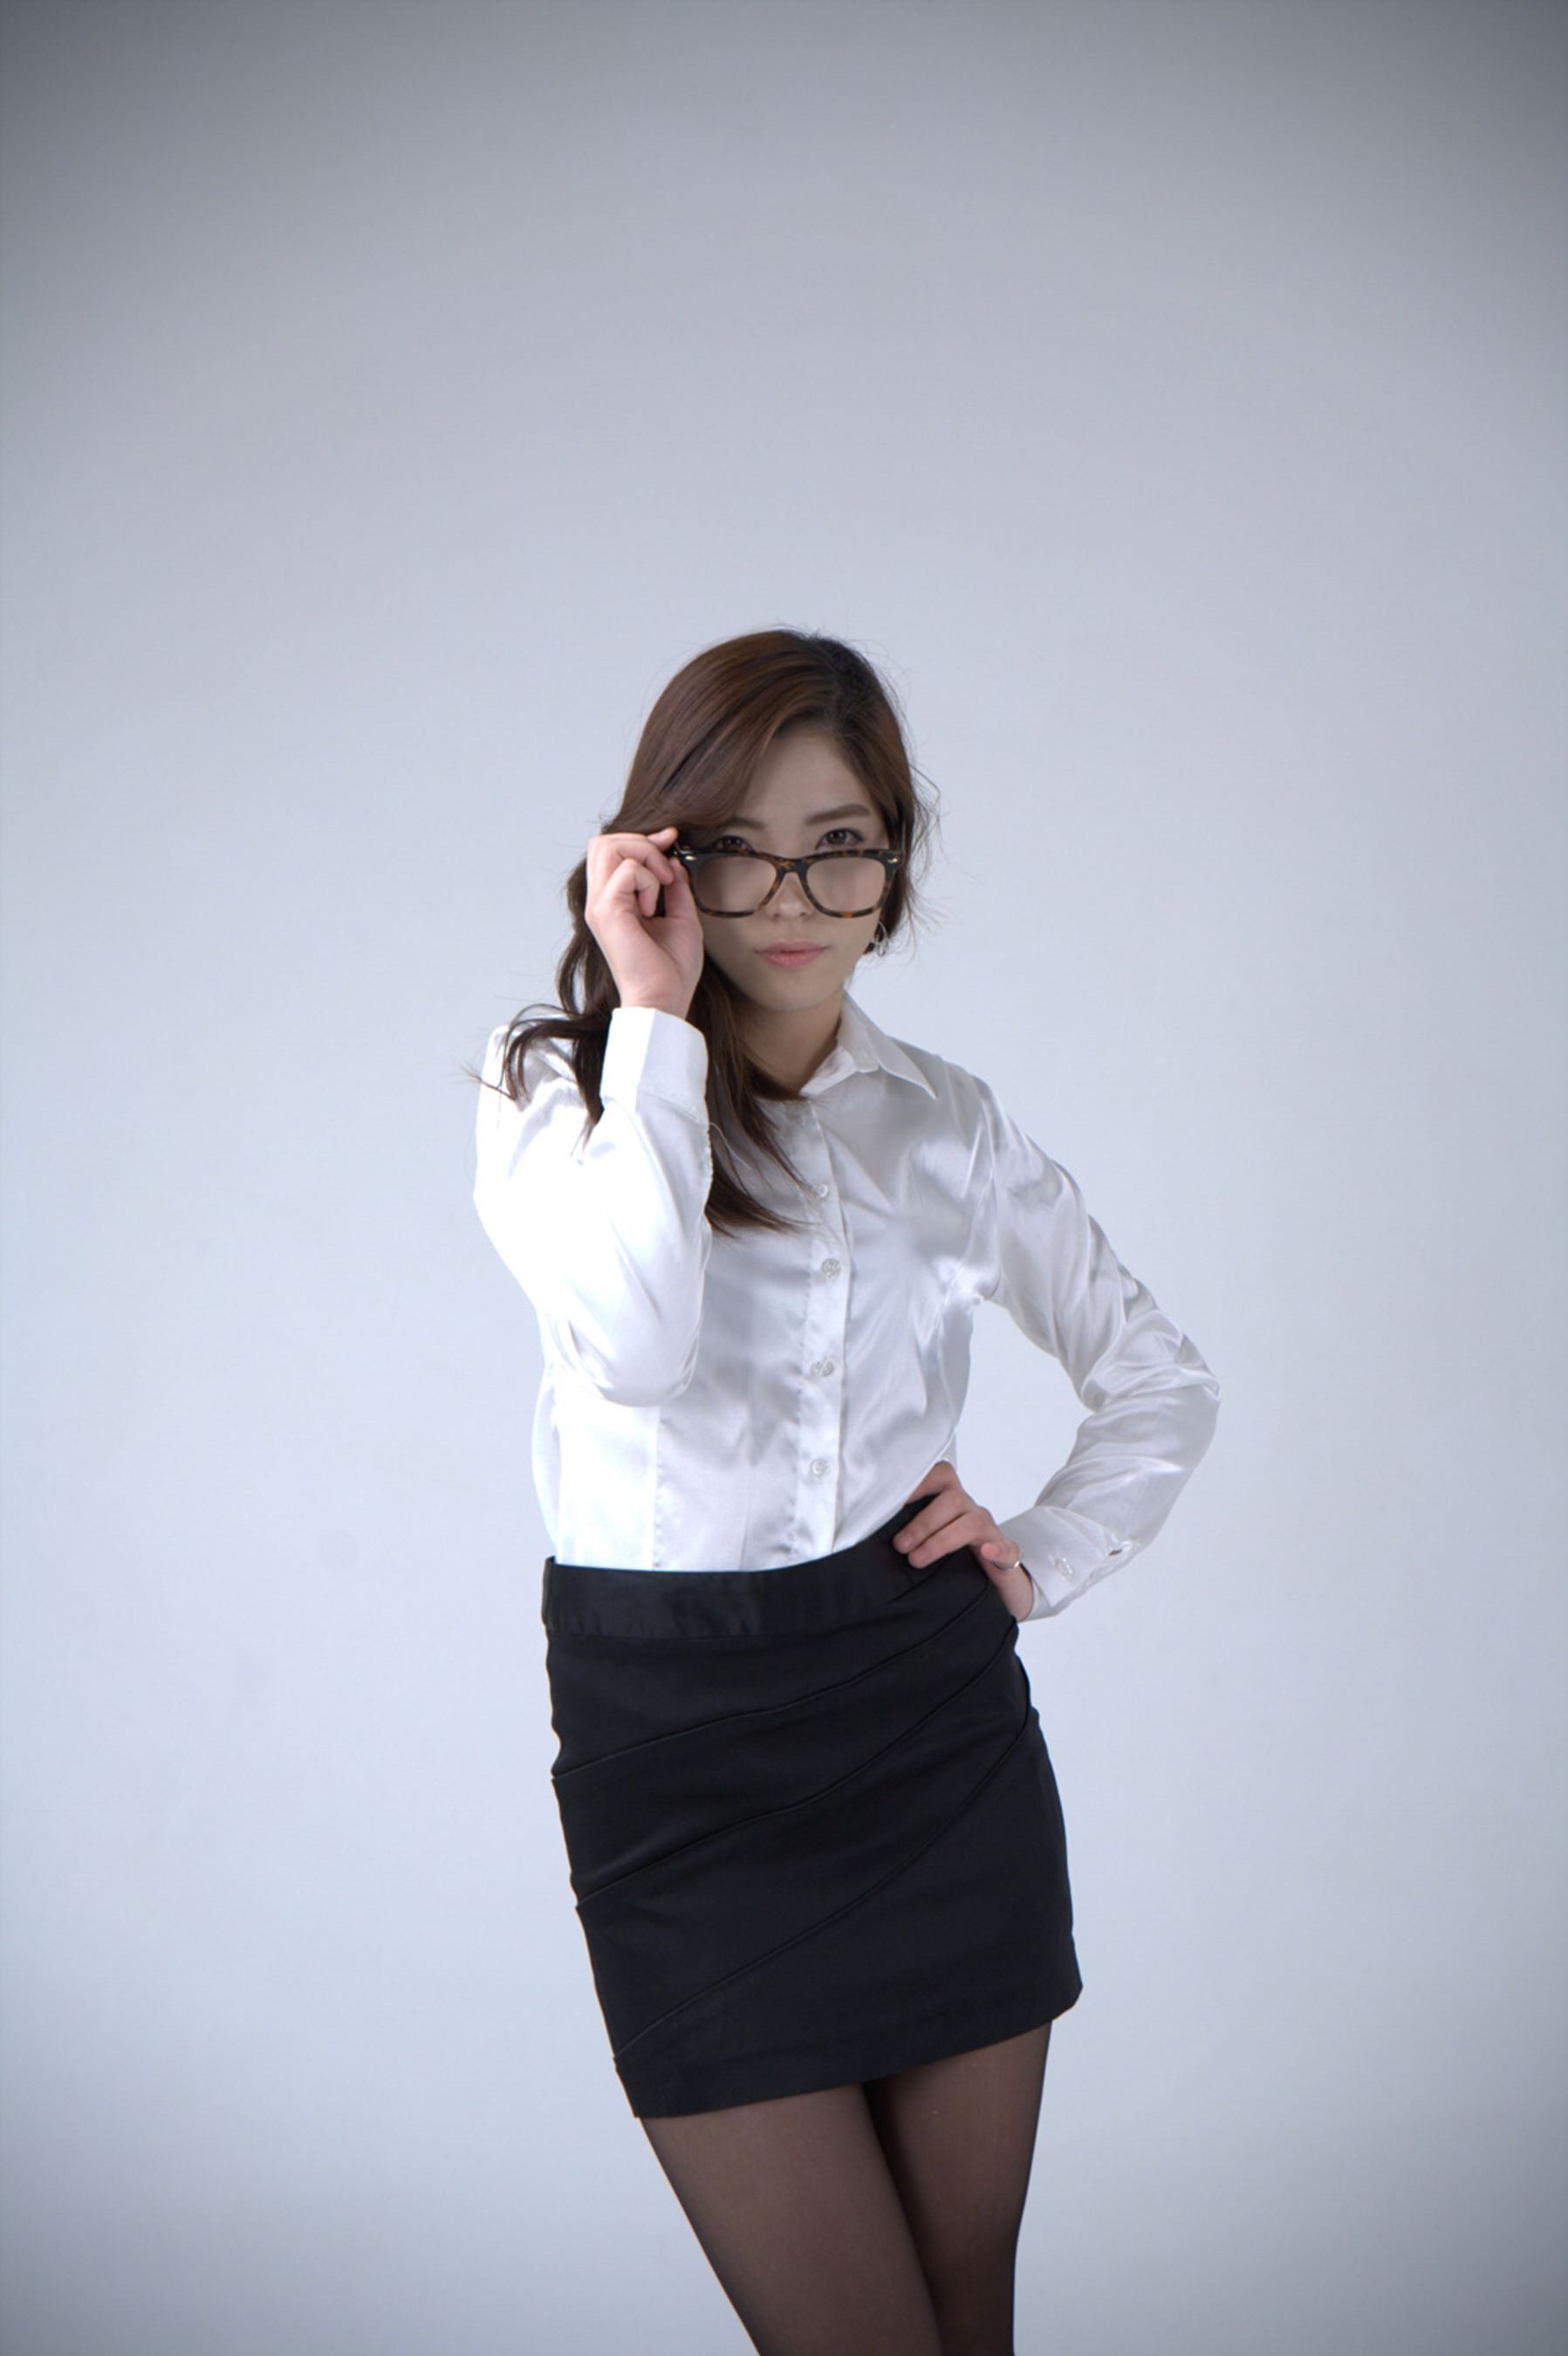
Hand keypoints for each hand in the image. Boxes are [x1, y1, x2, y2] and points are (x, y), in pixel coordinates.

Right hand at [584, 823, 705, 1017]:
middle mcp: (599, 900)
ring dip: (645, 857)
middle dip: (641, 842)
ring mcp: (599, 905)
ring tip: (662, 887)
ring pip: (608, 846)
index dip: (642, 838)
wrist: (664, 999)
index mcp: (612, 902)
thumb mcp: (680, 915)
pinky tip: (654, 909)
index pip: (611, 850)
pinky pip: (628, 870)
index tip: (672, 839)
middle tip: (666, 871)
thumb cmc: (672, 968)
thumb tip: (674, 859)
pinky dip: (649, 881)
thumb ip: (674, 886)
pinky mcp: (606, 911)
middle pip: (603, 841)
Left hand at [895, 1460, 1033, 1620]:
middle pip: (952, 1499)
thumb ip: (906, 1536)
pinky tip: (986, 1553)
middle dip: (922, 1522)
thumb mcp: (927, 1545)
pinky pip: (1008, 1548)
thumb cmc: (954, 1563)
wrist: (995, 1588)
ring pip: (971, 1522)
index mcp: (951, 1504)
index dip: (918, 1482)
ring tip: (917, 1560)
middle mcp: (971, 1511)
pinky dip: (998, 1548)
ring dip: (941, 1539)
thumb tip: (866, 1538)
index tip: (890, 1500)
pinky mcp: (1007, 1558)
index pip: (939, 1476)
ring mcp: (991, 1533)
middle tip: (899, 1546)